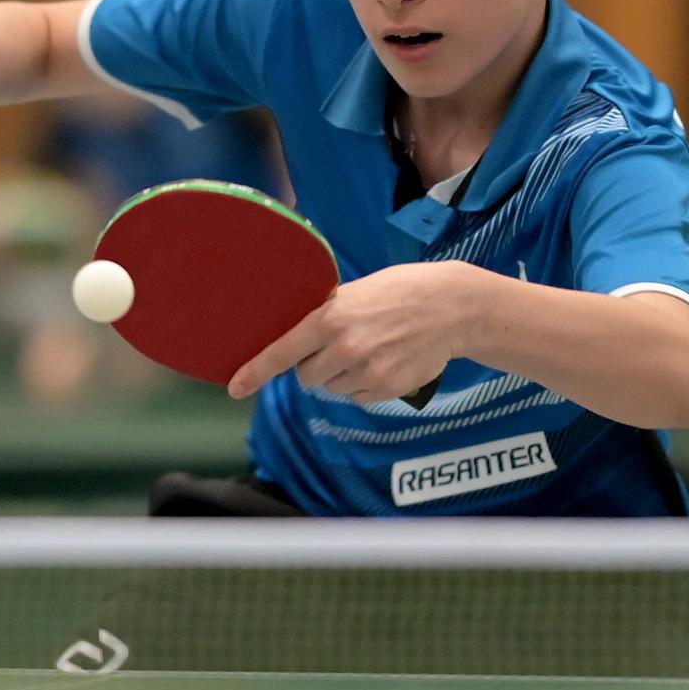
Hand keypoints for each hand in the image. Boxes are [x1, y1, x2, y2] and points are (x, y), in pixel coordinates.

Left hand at [228, 262, 471, 404]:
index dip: (255, 371)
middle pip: (306, 376)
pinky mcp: (387, 389)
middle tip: (341, 343)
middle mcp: (345, 347)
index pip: (283, 350)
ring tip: (371, 348)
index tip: (235, 387)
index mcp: (331, 318)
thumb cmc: (401, 291)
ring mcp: (367, 372)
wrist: (452, 307)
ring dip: (342, 375)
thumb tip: (294, 339)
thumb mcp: (357, 292)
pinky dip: (364, 386)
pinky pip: (357, 398)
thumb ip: (325, 315)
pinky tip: (385, 361)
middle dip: (316, 364)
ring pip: (332, 388)